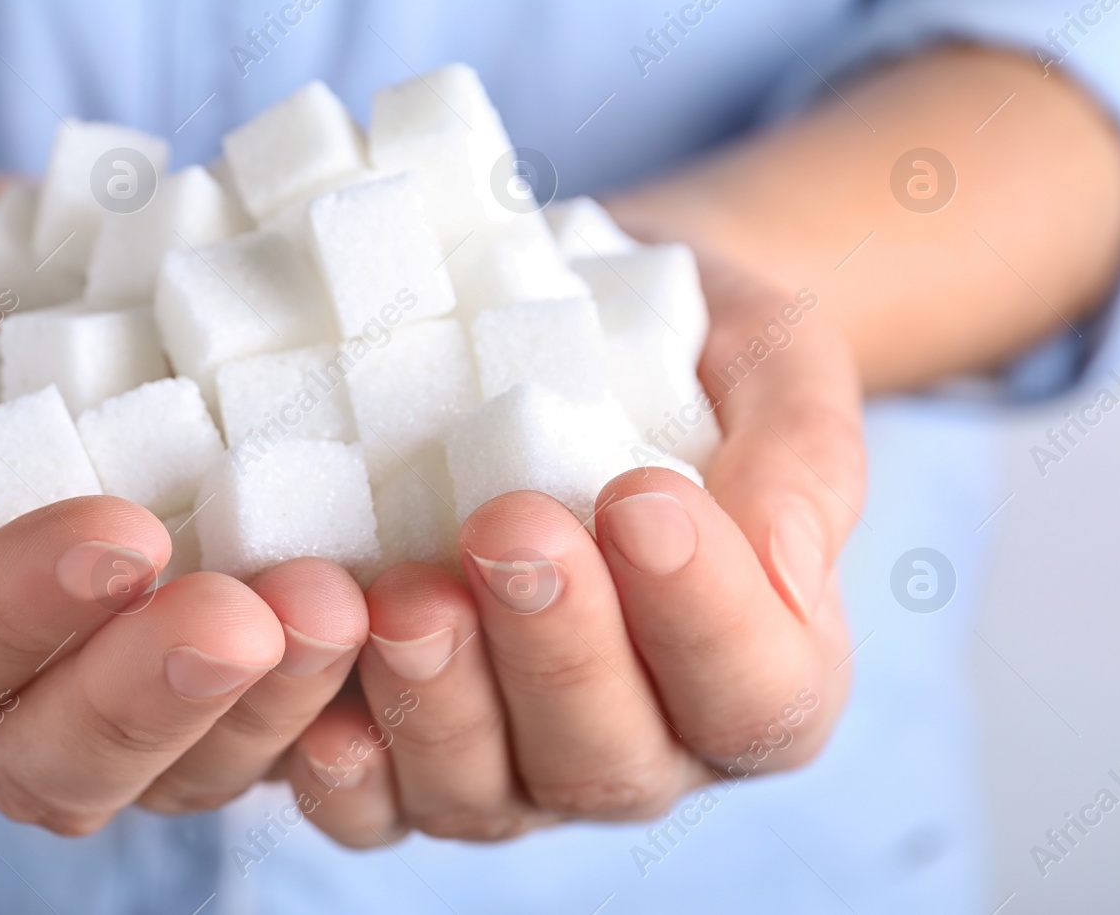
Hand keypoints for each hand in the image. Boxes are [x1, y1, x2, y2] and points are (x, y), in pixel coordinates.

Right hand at [0, 185, 367, 833]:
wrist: (40, 308)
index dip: (13, 613)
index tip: (119, 531)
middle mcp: (9, 704)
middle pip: (63, 758)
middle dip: (155, 694)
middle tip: (246, 615)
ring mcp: (133, 708)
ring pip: (191, 773)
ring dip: (271, 708)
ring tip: (341, 606)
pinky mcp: (236, 689)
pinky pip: (286, 738)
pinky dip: (347, 701)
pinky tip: (401, 625)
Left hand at [282, 252, 864, 844]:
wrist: (558, 313)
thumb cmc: (680, 345)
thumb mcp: (770, 359)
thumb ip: (800, 459)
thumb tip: (787, 569)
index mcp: (757, 665)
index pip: (759, 696)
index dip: (705, 619)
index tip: (643, 500)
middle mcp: (641, 739)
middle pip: (612, 760)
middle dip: (558, 653)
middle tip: (509, 528)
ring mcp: (513, 762)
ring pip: (484, 794)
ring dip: (440, 702)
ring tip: (403, 595)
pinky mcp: (401, 752)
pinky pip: (369, 806)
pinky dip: (343, 765)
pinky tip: (320, 699)